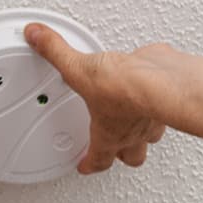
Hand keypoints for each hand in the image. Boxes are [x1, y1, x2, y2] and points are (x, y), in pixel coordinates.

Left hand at [24, 23, 175, 173]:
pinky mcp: (166, 97)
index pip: (98, 159)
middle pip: (132, 157)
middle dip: (123, 156)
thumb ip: (56, 52)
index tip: (85, 166)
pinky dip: (157, 102)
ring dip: (143, 134)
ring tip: (136, 126)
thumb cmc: (123, 89)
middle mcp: (133, 132)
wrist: (159, 80)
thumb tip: (36, 36)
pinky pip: (163, 106)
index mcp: (109, 134)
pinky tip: (153, 92)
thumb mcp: (79, 69)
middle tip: (117, 152)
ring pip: (150, 137)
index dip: (90, 165)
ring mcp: (152, 119)